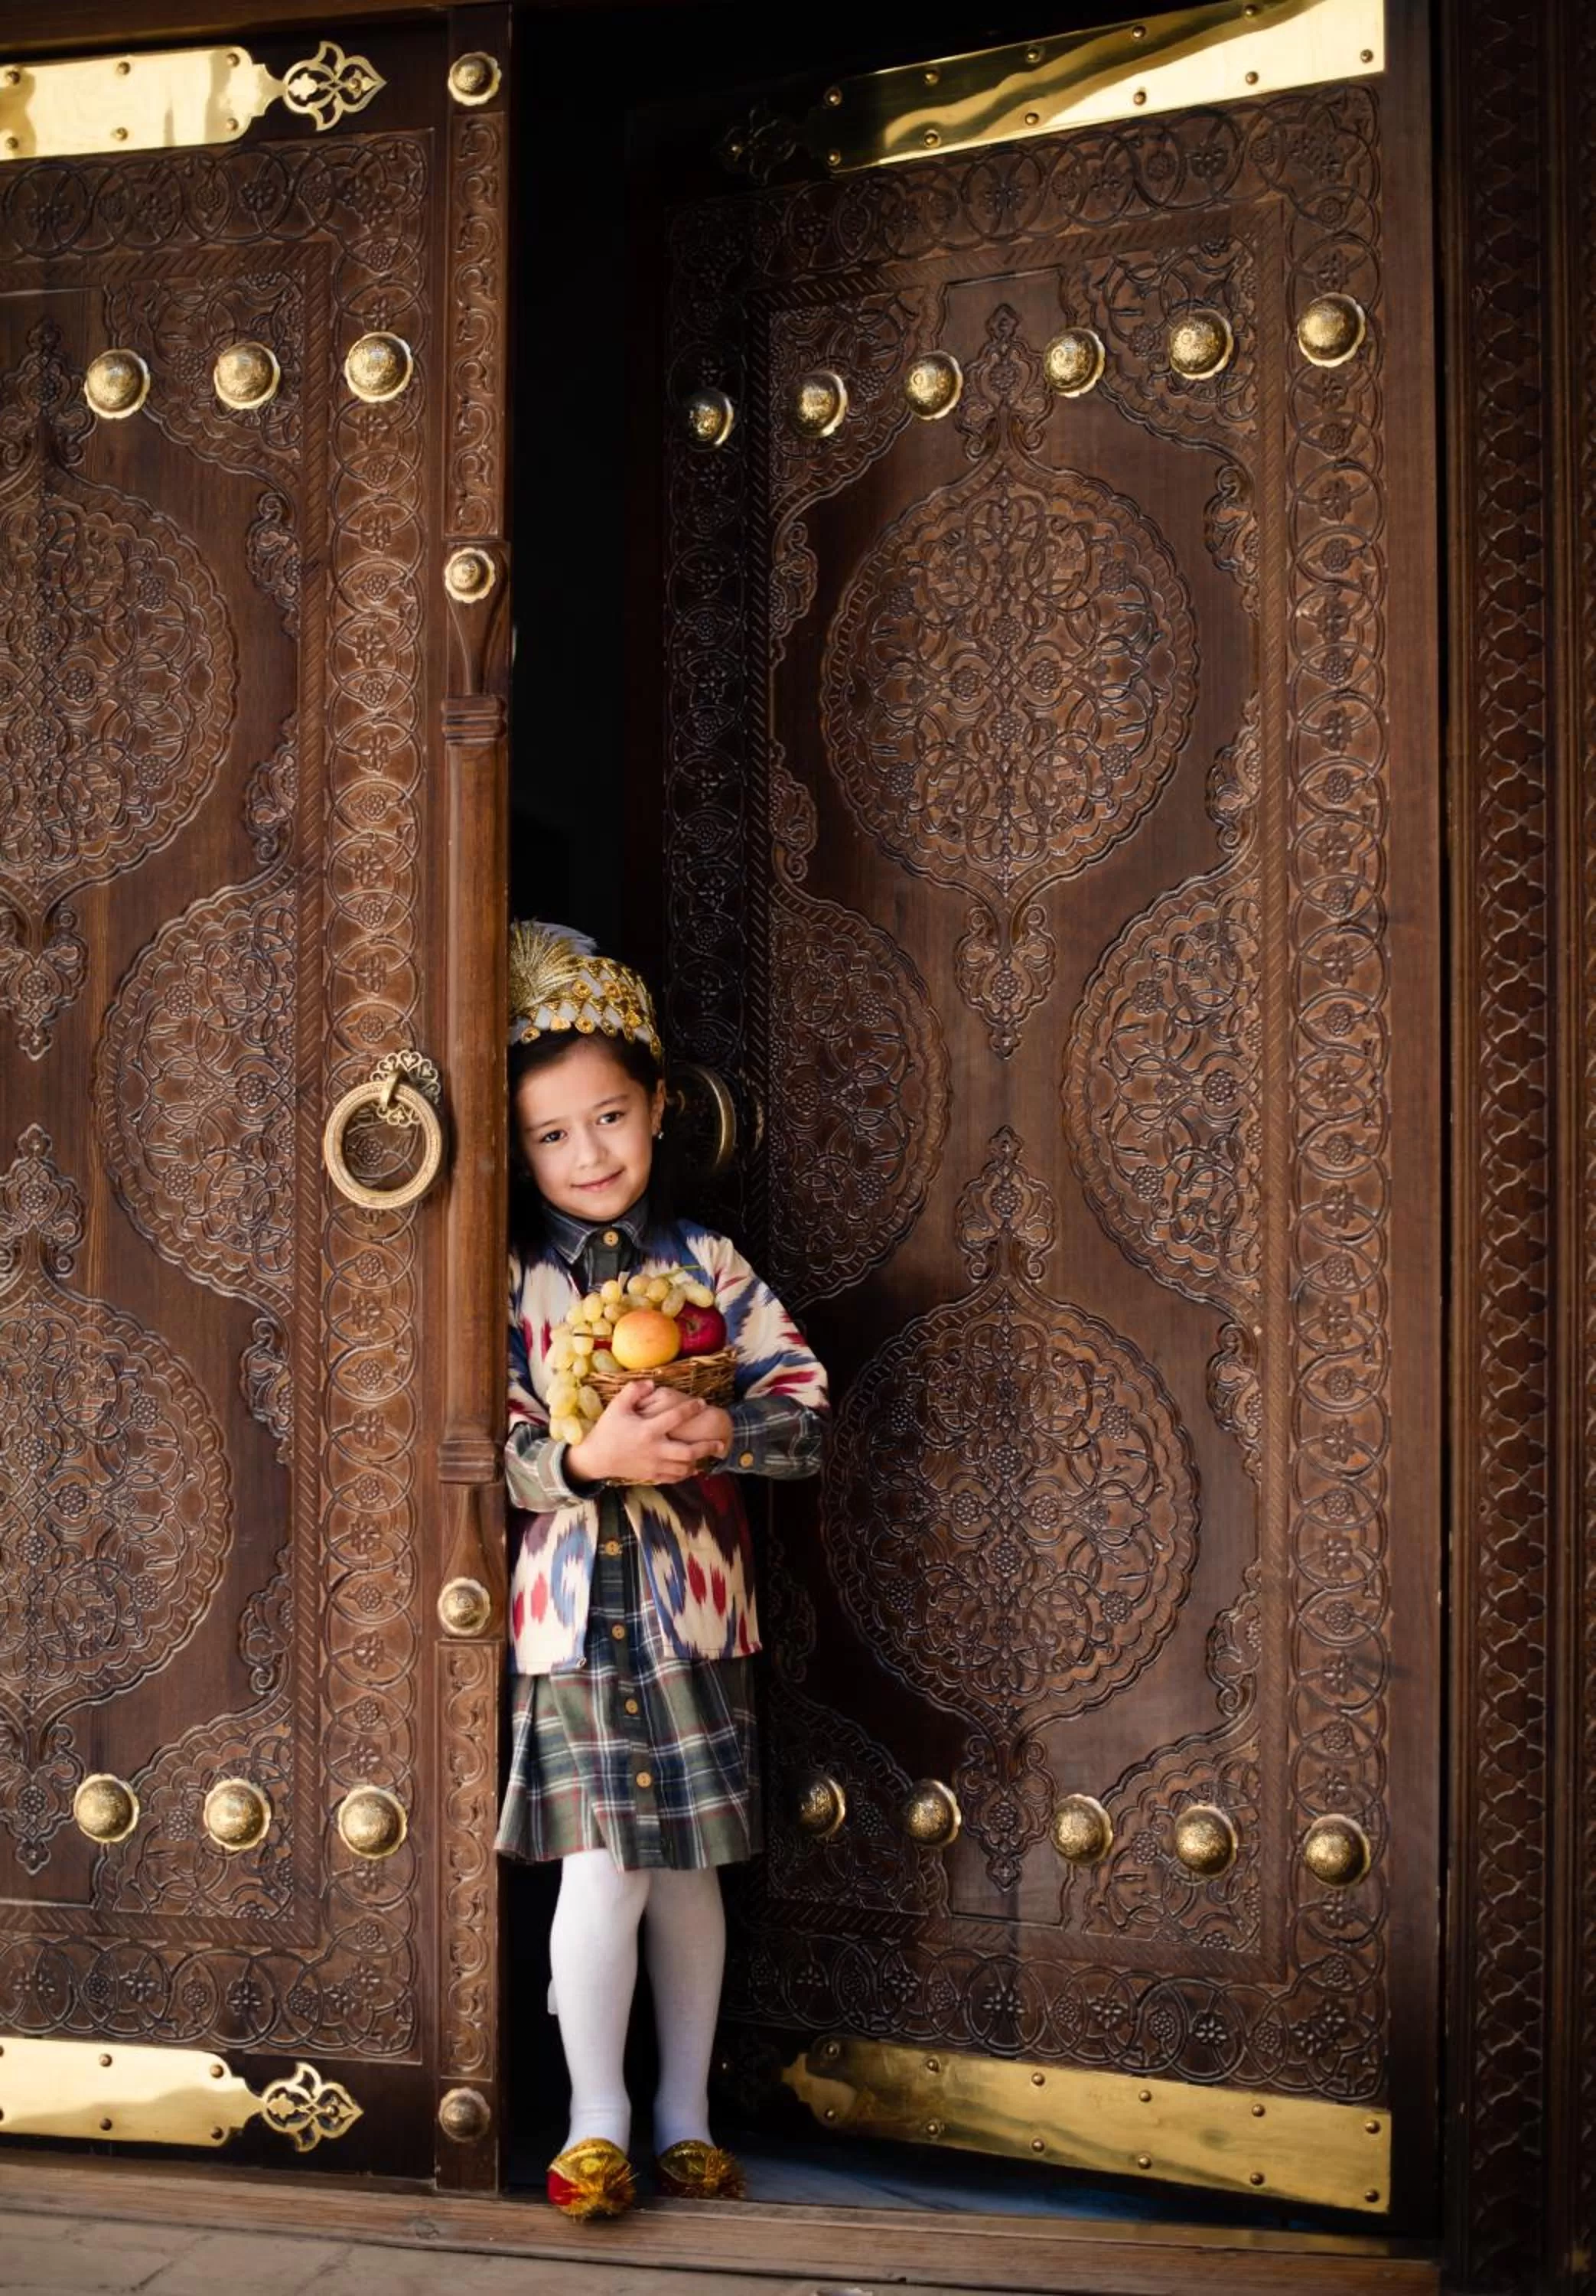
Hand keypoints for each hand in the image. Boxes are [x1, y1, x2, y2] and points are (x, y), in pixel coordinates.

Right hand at [567, 1381, 715, 1486]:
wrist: (596, 1458)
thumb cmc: (607, 1430)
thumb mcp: (617, 1406)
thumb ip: (634, 1391)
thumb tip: (652, 1383)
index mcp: (648, 1430)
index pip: (675, 1417)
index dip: (691, 1409)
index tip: (702, 1403)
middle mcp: (654, 1449)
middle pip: (688, 1452)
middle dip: (707, 1447)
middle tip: (721, 1442)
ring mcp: (654, 1465)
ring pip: (684, 1468)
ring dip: (698, 1461)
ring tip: (708, 1453)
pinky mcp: (651, 1475)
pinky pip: (673, 1477)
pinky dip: (685, 1473)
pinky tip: (691, 1466)